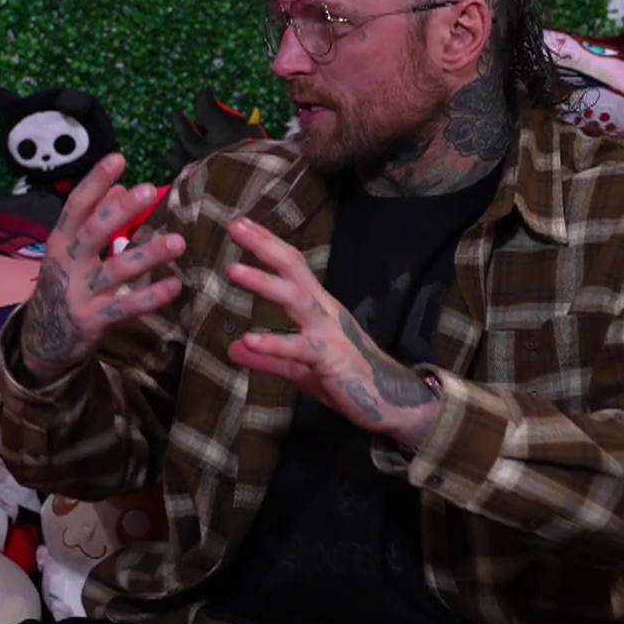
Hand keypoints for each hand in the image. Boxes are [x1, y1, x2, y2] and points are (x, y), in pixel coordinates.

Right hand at [19, 154, 186, 380]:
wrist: (43, 339)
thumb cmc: (63, 284)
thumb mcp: (70, 251)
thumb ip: (95, 220)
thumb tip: (122, 187)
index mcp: (60, 242)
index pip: (76, 206)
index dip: (96, 181)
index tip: (118, 159)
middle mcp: (67, 264)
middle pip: (94, 232)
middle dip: (121, 210)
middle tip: (150, 190)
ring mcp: (80, 293)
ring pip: (116, 270)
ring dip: (149, 255)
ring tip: (178, 242)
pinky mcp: (94, 319)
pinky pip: (126, 306)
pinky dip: (151, 296)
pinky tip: (174, 285)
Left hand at [221, 218, 438, 445]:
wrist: (390, 400)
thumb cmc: (346, 377)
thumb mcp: (300, 365)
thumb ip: (268, 357)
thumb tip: (233, 349)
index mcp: (317, 306)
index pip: (291, 265)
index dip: (268, 243)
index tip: (241, 222)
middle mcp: (323, 310)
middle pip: (293, 268)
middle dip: (265, 246)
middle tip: (235, 226)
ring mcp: (328, 332)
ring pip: (294, 299)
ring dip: (264, 283)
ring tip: (234, 270)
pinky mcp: (330, 358)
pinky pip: (299, 349)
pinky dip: (274, 343)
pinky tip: (250, 339)